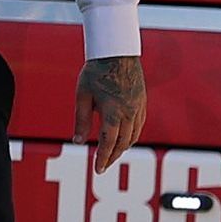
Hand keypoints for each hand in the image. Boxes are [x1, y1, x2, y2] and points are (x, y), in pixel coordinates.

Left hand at [74, 51, 146, 165]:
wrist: (117, 51)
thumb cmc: (96, 71)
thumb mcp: (82, 95)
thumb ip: (81, 120)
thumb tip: (78, 142)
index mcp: (112, 111)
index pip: (108, 142)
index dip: (102, 158)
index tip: (97, 170)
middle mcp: (128, 112)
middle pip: (122, 144)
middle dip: (111, 157)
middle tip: (102, 166)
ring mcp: (138, 108)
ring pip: (133, 137)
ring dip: (122, 148)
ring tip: (111, 154)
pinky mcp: (143, 103)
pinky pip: (139, 126)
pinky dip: (131, 137)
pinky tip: (123, 138)